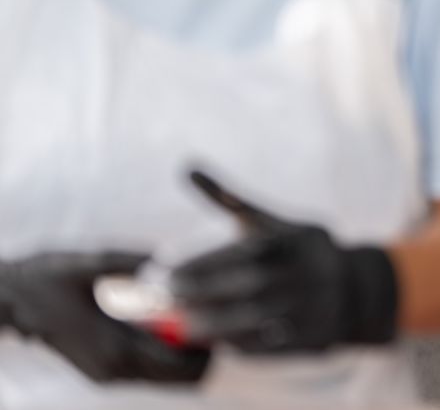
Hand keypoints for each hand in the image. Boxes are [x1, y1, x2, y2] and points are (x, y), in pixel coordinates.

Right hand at [0, 252, 209, 382]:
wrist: (9, 300)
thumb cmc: (47, 275)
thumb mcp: (91, 260)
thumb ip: (133, 260)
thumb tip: (173, 255)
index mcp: (115, 346)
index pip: (182, 364)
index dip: (211, 345)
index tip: (222, 314)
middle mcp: (115, 370)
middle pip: (184, 379)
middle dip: (207, 352)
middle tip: (217, 315)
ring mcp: (110, 375)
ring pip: (171, 381)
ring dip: (189, 355)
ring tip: (196, 317)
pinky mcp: (106, 373)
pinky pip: (153, 373)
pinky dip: (170, 355)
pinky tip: (171, 323)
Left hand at [171, 171, 397, 353]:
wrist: (355, 287)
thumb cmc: (296, 249)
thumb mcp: (271, 221)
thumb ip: (229, 199)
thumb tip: (186, 167)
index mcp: (292, 240)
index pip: (238, 253)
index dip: (197, 265)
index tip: (162, 272)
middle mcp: (304, 272)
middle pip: (245, 287)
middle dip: (200, 294)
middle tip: (166, 299)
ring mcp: (312, 306)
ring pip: (254, 320)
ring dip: (212, 324)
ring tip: (185, 323)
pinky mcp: (313, 338)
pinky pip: (269, 346)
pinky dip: (238, 344)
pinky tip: (217, 338)